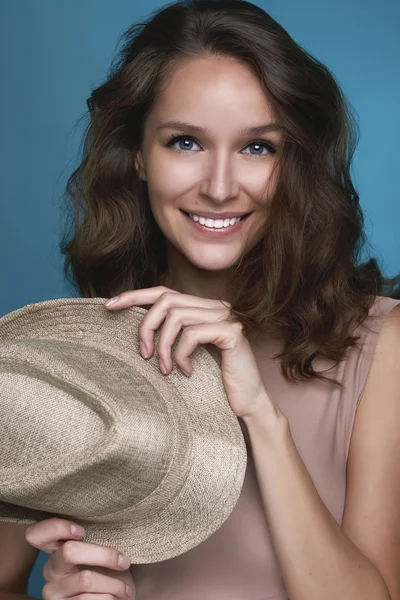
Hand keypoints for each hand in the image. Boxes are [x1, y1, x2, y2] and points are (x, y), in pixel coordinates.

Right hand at [25, 518, 135, 599]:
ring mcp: (53, 592)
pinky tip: (115, 598)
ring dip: (114, 584)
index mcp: (57, 549)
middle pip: (69, 551)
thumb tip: (111, 514)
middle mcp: (50, 569)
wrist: (119, 599)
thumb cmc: (111, 570)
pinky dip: (109, 597)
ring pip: (85, 578)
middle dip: (104, 555)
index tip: (82, 531)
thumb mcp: (104, 549)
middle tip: (125, 562)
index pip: (37, 534)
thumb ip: (97, 535)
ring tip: (125, 588)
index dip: (56, 528)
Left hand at [104, 286, 278, 421]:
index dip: (135, 296)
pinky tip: (186, 372)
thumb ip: (170, 336)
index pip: (164, 292)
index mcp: (202, 308)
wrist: (247, 404)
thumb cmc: (214, 383)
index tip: (109, 306)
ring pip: (176, 316)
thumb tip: (136, 329)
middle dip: (147, 325)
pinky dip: (182, 354)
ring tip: (164, 369)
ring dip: (163, 346)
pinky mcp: (231, 331)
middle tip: (143, 354)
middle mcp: (215, 306)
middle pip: (167, 299)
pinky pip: (192, 334)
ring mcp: (225, 316)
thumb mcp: (185, 355)